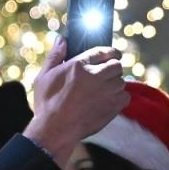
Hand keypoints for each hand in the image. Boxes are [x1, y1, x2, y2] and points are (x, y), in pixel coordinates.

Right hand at [22, 38, 129, 167]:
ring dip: (115, 83)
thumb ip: (55, 56)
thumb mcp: (43, 77)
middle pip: (116, 65)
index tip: (112, 55)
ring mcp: (106, 92)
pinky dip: (120, 97)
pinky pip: (125, 96)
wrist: (54, 131)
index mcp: (79, 65)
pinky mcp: (112, 107)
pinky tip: (109, 100)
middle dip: (113, 67)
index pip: (103, 51)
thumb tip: (62, 39)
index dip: (110, 52)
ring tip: (105, 90)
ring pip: (121, 81)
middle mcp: (95, 76)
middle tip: (106, 74)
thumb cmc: (46, 104)